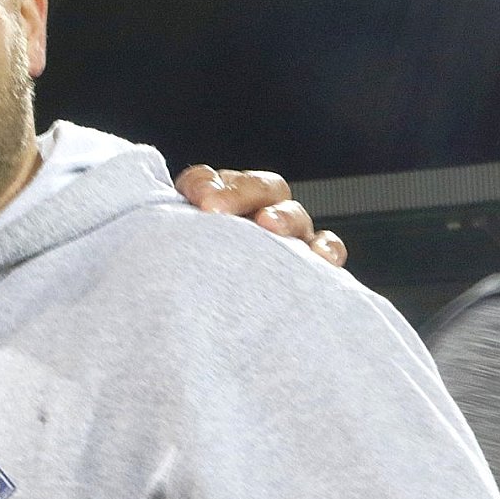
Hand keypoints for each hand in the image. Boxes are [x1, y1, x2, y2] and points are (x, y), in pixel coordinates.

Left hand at [174, 165, 347, 266]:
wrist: (203, 319)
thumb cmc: (186, 280)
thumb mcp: (172, 246)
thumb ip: (174, 220)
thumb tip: (184, 206)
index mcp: (219, 202)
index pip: (213, 180)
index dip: (205, 185)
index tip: (198, 203)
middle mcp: (257, 212)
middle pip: (262, 187)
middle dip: (242, 194)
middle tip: (218, 210)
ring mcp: (287, 236)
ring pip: (294, 215)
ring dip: (282, 217)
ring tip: (266, 225)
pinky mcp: (311, 263)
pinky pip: (327, 248)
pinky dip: (326, 249)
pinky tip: (318, 259)